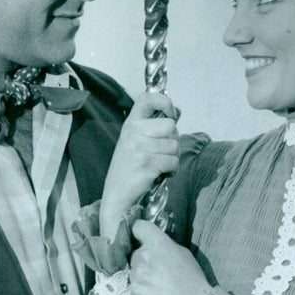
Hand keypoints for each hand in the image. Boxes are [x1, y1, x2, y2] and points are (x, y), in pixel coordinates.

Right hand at [99, 91, 179, 238]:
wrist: (118, 196)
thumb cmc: (131, 168)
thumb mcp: (138, 141)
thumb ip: (155, 126)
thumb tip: (177, 112)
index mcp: (131, 123)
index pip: (147, 98)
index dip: (164, 101)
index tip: (170, 113)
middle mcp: (133, 132)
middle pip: (170, 126)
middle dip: (172, 140)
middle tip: (161, 152)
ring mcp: (138, 148)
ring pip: (174, 145)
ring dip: (172, 158)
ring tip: (158, 165)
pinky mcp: (146, 164)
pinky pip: (173, 161)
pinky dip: (171, 170)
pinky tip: (159, 174)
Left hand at [130, 219, 211, 294]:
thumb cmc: (191, 279)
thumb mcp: (182, 253)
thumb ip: (164, 245)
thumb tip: (153, 244)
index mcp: (157, 242)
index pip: (138, 227)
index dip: (139, 232)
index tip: (141, 238)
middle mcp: (144, 254)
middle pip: (135, 252)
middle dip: (143, 259)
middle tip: (157, 270)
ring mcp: (137, 273)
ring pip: (133, 270)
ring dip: (142, 275)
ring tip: (157, 284)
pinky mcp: (134, 290)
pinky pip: (134, 285)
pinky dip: (141, 289)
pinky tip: (154, 293)